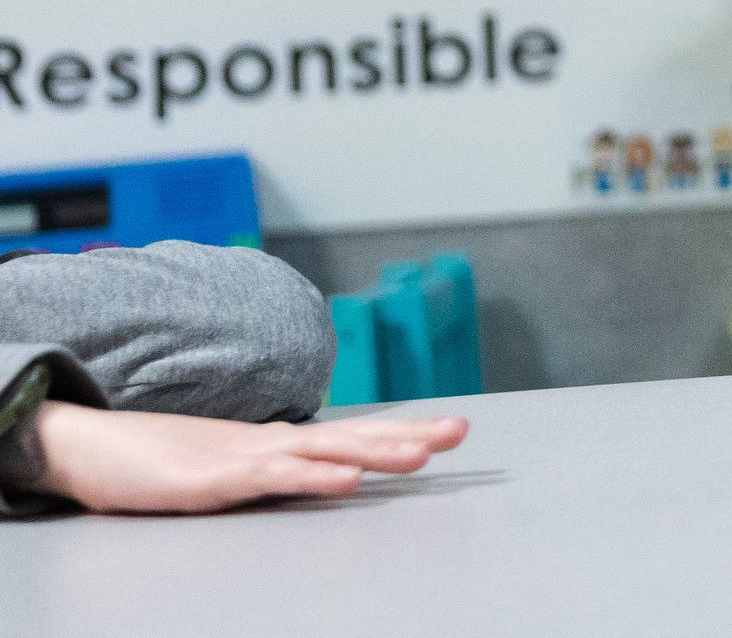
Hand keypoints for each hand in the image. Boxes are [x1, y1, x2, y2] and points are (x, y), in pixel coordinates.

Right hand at [26, 401, 467, 513]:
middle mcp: (271, 442)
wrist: (90, 445)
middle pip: (353, 435)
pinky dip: (312, 476)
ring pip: (323, 451)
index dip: (403, 431)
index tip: (452, 430)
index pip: (354, 434)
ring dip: (376, 451)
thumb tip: (324, 473)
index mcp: (279, 442)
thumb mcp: (229, 470)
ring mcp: (243, 457)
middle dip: (410, 434)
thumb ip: (276, 470)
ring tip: (423, 454)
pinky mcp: (212, 480)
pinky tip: (346, 480)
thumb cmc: (158, 459)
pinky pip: (271, 477)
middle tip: (461, 431)